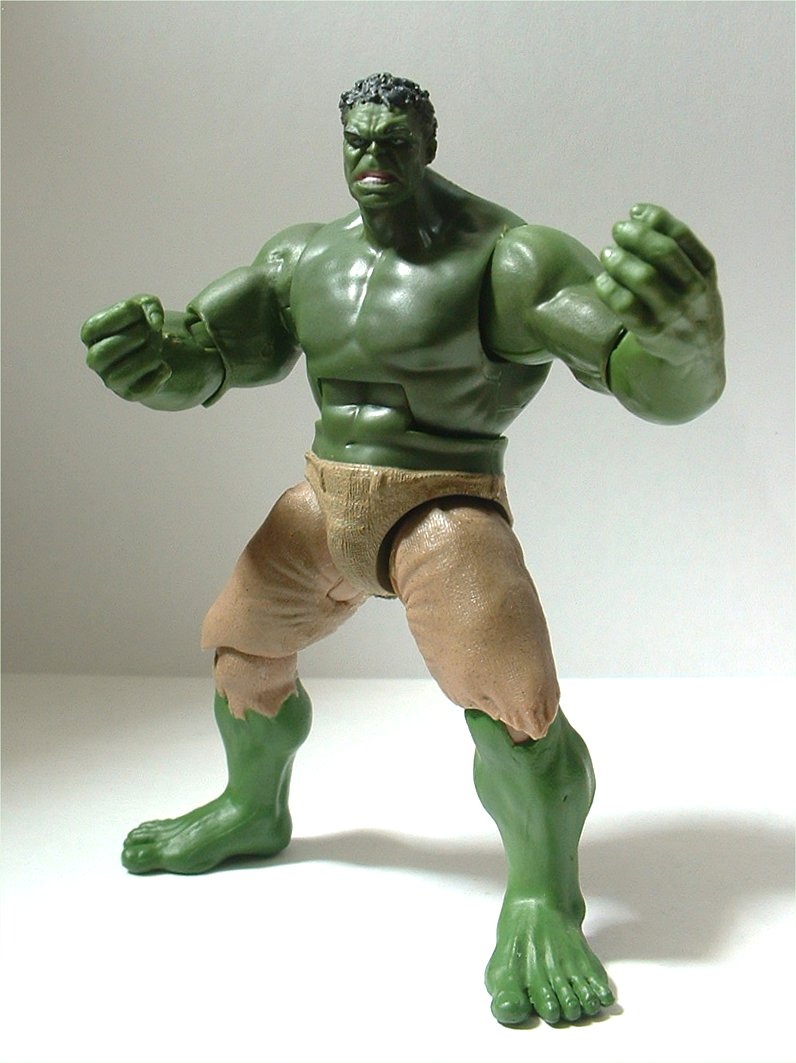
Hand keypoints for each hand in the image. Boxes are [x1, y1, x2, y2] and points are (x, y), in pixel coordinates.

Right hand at [81, 294, 171, 400]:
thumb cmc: (140, 325)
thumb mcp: (144, 306)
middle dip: (133, 338)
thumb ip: (149, 304)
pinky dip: (159, 374)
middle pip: (104, 353)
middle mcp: (94, 359)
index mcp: (90, 334)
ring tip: (157, 349)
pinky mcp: (130, 394)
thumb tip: (156, 323)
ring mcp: (110, 379)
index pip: (96, 327)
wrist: (154, 352)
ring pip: (121, 375)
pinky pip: (143, 390)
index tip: (139, 312)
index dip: (124, 315)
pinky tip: (164, 366)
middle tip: (148, 333)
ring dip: (147, 357)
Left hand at [594, 204, 723, 365]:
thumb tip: (640, 214)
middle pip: (663, 254)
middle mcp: (694, 292)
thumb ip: (675, 248)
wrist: (696, 358)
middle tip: (617, 230)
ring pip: (644, 279)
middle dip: (636, 237)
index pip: (681, 237)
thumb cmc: (689, 307)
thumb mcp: (695, 278)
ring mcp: (674, 314)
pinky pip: (627, 307)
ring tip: (607, 253)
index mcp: (706, 272)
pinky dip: (610, 290)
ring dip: (620, 261)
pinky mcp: (653, 334)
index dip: (656, 219)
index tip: (635, 211)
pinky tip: (602, 280)